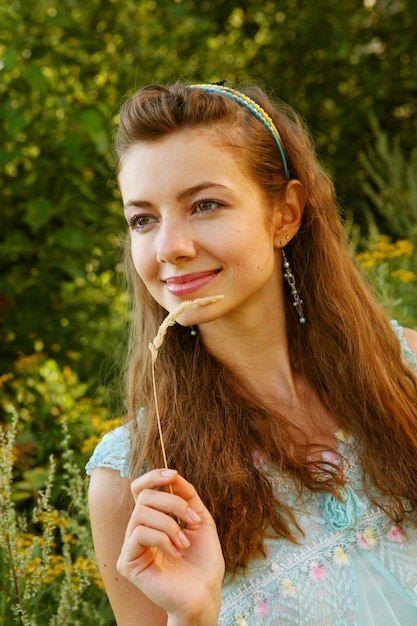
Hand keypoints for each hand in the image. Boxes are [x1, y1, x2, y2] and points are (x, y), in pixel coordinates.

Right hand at [117, 469, 224, 624]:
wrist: (205, 593)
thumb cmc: (204, 561)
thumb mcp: (200, 519)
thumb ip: (186, 495)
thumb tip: (172, 474)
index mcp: (153, 519)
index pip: (141, 488)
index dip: (153, 476)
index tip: (173, 474)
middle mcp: (138, 530)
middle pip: (144, 496)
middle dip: (173, 503)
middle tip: (192, 521)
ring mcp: (131, 546)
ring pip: (141, 513)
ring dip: (170, 524)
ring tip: (184, 544)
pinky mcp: (127, 562)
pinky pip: (139, 533)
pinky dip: (162, 539)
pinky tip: (175, 554)